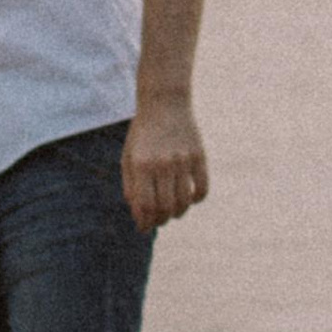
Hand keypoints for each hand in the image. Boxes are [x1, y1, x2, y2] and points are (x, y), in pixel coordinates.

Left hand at [122, 104, 208, 231]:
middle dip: (160, 220)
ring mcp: (183, 160)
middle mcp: (163, 164)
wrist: (164, 103)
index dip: (145, 222)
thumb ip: (130, 187)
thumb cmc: (143, 133)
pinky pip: (202, 188)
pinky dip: (196, 199)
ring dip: (178, 213)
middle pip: (165, 207)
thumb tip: (139, 215)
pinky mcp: (199, 156)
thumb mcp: (128, 157)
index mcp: (141, 164)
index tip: (144, 227)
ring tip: (173, 212)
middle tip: (158, 221)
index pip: (145, 205)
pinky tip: (189, 198)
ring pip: (184, 201)